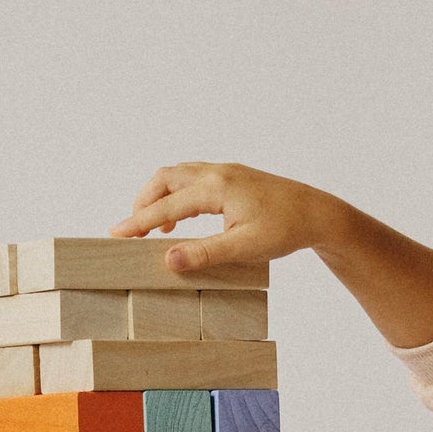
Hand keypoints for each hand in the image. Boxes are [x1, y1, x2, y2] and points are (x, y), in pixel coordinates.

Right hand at [107, 161, 341, 273]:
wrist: (317, 213)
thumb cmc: (284, 230)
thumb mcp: (243, 248)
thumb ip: (204, 254)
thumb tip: (168, 259)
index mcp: (217, 188)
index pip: (167, 206)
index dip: (138, 222)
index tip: (115, 235)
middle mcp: (218, 173)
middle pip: (165, 178)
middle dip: (143, 204)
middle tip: (130, 231)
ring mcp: (225, 172)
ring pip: (177, 175)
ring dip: (158, 198)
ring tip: (151, 229)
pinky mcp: (231, 178)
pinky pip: (191, 180)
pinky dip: (175, 197)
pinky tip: (178, 222)